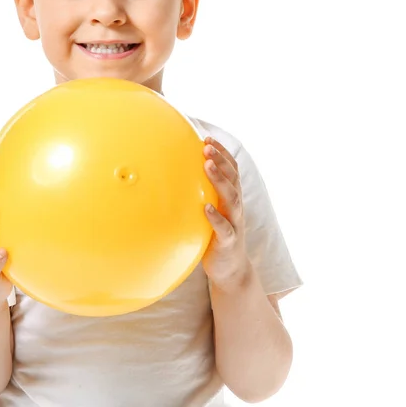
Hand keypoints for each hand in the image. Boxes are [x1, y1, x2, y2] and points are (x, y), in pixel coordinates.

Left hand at [201, 138, 250, 290]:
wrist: (230, 270)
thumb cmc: (215, 237)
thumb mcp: (209, 212)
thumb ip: (200, 195)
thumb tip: (173, 177)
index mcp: (231, 199)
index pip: (231, 170)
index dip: (222, 153)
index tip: (207, 138)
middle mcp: (235, 208)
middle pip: (232, 178)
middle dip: (221, 160)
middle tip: (206, 146)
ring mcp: (234, 223)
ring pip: (231, 198)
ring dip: (219, 180)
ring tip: (207, 165)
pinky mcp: (228, 242)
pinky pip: (224, 228)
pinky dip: (216, 216)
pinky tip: (206, 207)